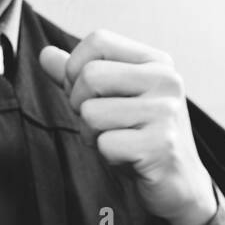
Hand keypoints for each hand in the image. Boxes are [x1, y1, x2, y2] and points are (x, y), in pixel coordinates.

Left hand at [39, 30, 217, 224]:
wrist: (179, 184)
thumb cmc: (141, 139)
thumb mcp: (110, 101)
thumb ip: (78, 77)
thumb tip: (46, 55)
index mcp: (156, 62)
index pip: (99, 40)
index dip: (77, 68)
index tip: (88, 94)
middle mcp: (166, 81)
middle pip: (90, 75)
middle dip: (80, 105)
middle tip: (102, 125)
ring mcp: (166, 112)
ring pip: (91, 113)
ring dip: (92, 134)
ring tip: (117, 142)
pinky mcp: (161, 145)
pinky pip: (105, 144)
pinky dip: (108, 156)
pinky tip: (129, 159)